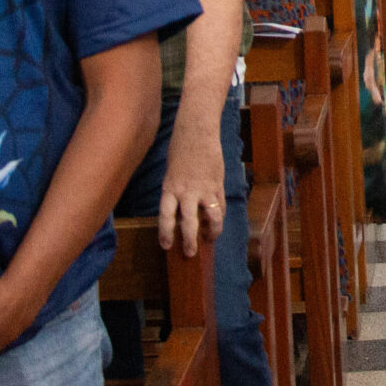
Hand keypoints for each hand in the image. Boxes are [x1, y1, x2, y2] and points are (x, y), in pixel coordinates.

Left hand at [157, 103, 227, 258]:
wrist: (197, 132)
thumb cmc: (180, 150)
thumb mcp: (171, 173)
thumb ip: (175, 192)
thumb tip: (179, 212)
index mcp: (170, 188)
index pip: (166, 216)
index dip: (166, 233)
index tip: (166, 246)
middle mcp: (187, 191)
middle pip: (188, 222)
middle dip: (189, 240)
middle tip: (190, 253)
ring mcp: (205, 189)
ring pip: (211, 217)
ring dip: (212, 232)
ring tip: (210, 239)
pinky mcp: (218, 184)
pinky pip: (220, 206)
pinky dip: (219, 216)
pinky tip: (217, 222)